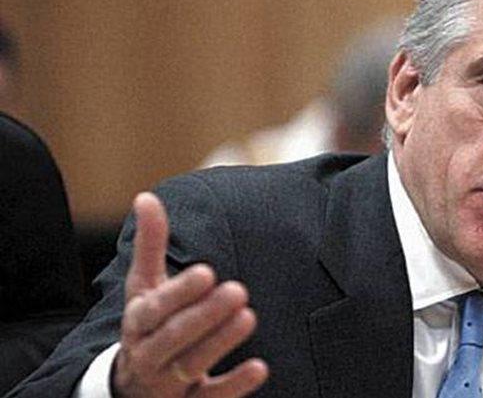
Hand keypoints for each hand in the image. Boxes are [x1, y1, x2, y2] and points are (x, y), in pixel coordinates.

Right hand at [113, 192, 268, 397]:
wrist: (129, 387)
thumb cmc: (146, 324)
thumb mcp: (144, 286)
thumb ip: (151, 244)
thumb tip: (146, 196)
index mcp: (139, 321)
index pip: (156, 308)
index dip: (180, 291)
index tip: (207, 272)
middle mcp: (149, 353)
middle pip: (174, 336)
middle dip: (204, 315)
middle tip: (237, 290)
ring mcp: (168, 382)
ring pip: (191, 364)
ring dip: (220, 342)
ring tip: (249, 316)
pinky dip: (233, 385)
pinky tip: (260, 368)